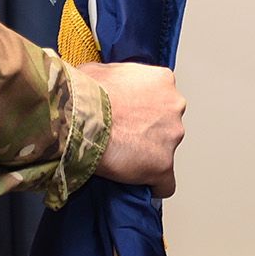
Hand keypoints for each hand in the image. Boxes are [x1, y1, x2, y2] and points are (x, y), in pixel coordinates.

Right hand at [78, 60, 185, 196]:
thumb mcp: (100, 70)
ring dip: (150, 155)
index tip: (131, 117)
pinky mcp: (163, 165)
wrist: (80, 116)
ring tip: (124, 158)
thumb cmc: (87, 92)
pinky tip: (143, 186)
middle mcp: (174, 106)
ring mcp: (171, 136)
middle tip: (125, 136)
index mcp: (162, 80)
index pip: (162, 97)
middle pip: (168, 123)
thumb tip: (104, 83)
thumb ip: (116, 76)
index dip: (144, 109)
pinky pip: (165, 183)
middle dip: (150, 130)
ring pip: (166, 151)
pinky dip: (155, 186)